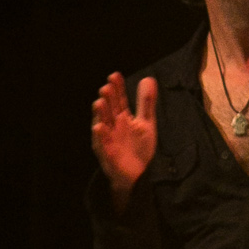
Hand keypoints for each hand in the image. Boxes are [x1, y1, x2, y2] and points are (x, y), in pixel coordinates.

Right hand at [91, 71, 157, 210]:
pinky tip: (99, 127)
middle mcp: (112, 126)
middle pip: (108, 110)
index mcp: (122, 118)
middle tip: (107, 87)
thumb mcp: (146, 123)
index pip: (118, 100)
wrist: (137, 173)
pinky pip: (102, 145)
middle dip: (107, 99)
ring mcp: (108, 140)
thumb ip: (146, 103)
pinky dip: (100, 137)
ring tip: (99, 102)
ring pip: (101, 125)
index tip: (115, 76)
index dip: (117, 88)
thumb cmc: (138, 146)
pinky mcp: (107, 154)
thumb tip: (149, 78)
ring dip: (100, 114)